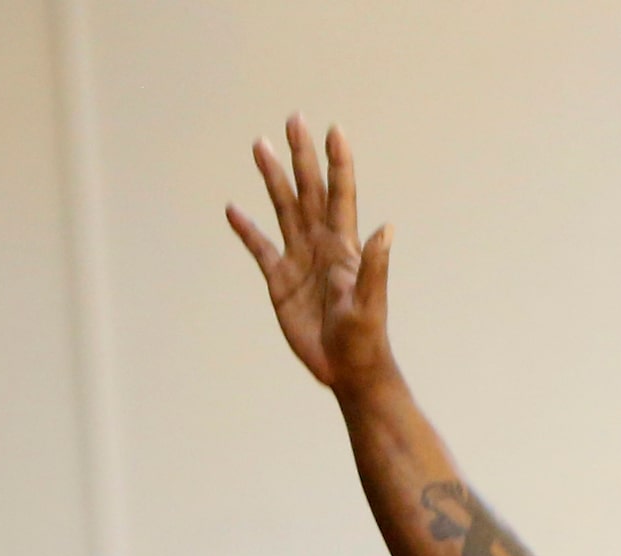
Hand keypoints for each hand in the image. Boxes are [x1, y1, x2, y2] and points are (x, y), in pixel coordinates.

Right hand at [225, 117, 392, 394]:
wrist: (348, 370)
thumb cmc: (365, 340)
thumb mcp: (369, 304)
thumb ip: (374, 266)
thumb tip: (387, 228)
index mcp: (344, 248)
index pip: (341, 195)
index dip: (338, 163)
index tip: (333, 129)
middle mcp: (321, 246)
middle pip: (309, 191)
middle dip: (303, 156)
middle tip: (294, 119)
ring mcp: (300, 261)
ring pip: (283, 209)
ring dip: (273, 178)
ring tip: (261, 145)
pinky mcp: (280, 282)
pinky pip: (260, 248)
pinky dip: (247, 229)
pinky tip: (234, 210)